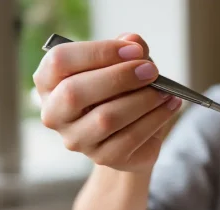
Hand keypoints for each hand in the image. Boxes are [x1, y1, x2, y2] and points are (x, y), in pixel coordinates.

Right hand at [33, 33, 181, 171]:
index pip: (60, 61)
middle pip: (76, 92)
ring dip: (142, 101)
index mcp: (49, 82)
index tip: (134, 50)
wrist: (132, 135)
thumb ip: (127, 49)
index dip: (98, 52)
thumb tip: (134, 42)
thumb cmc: (121, 91)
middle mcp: (54, 113)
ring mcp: (76, 139)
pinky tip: (170, 105)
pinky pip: (130, 138)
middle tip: (151, 71)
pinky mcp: (103, 157)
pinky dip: (155, 119)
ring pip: (106, 118)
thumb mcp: (124, 64)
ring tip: (165, 91)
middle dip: (119, 78)